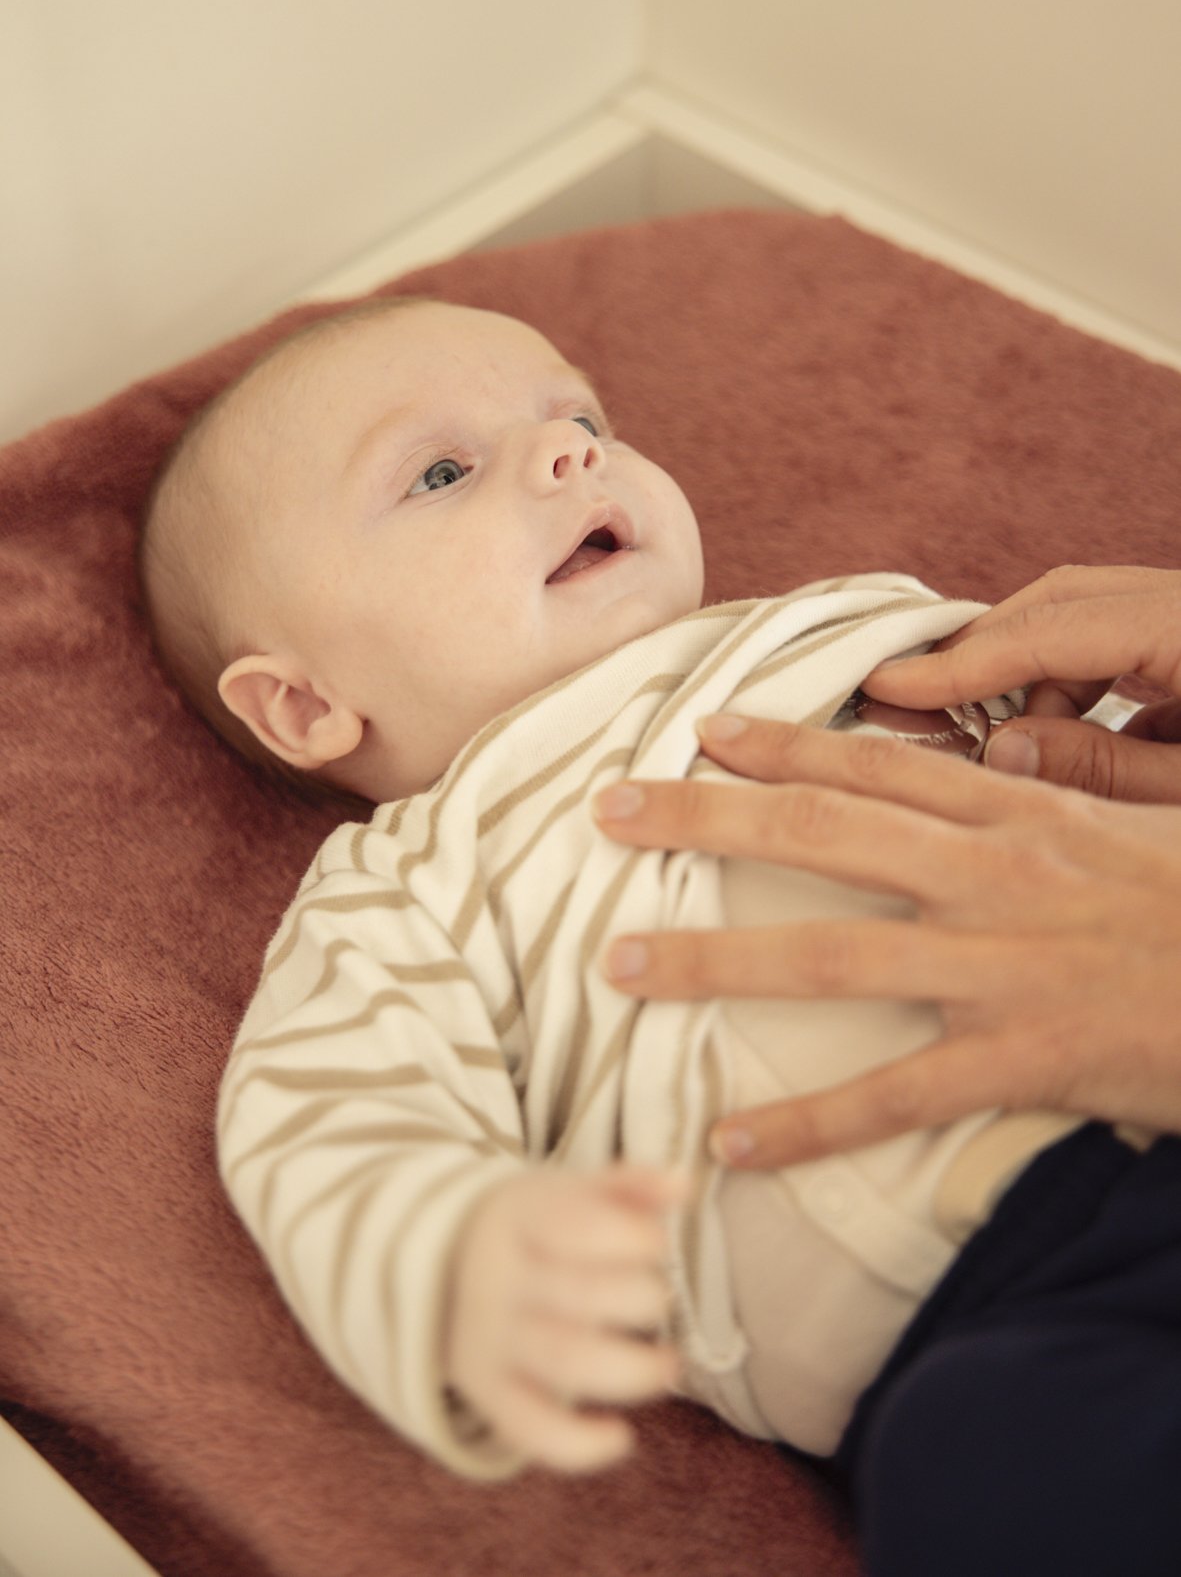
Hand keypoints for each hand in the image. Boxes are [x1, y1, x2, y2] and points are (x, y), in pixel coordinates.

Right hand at [445, 1164, 684, 1471]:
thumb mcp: (567, 1190)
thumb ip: (628, 1185)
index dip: (634, 1238)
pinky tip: (621, 1437)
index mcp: (519, 1217)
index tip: (657, 1242)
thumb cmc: (531, 1225)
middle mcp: (499, 1279)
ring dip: (633, 1370)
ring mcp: (491, 1340)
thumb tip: (684, 1184)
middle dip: (642, 1300)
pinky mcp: (488, 1392)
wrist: (439, 1265)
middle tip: (660, 1298)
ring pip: (565, 1363)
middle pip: (581, 1297)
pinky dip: (579, 1445)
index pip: (578, 1227)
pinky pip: (530, 1428)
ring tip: (670, 1366)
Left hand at [594, 716, 1180, 1167]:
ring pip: (834, 955)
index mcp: (1023, 814)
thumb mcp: (1139, 823)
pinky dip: (808, 1122)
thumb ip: (1055, 788)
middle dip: (705, 818)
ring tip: (620, 964)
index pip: (879, 767)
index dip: (782, 747)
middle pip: (823, 834)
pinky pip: (894, 1096)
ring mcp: (1004, 968)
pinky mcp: (1024, 1060)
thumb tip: (991, 760)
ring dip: (717, 959)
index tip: (697, 733)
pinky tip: (728, 1142)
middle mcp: (998, 875)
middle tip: (606, 813)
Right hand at [862, 564, 1180, 801]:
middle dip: (984, 655)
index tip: (885, 685)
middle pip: (1058, 602)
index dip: (957, 663)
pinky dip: (1086, 693)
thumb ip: (1103, 769)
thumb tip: (1002, 748)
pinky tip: (1074, 746)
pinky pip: (1129, 651)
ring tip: (1012, 746)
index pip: (1045, 630)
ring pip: (1089, 623)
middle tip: (927, 709)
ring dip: (1038, 681)